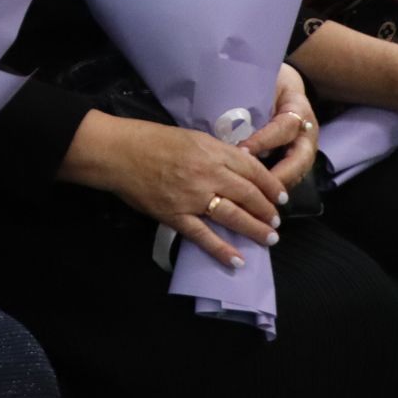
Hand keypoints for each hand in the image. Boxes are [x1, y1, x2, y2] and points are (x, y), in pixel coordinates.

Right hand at [84, 114, 287, 269]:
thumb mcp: (191, 136)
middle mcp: (208, 174)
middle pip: (249, 195)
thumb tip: (239, 167)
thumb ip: (216, 152)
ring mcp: (192, 197)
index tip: (280, 197)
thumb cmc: (149, 139)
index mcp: (212, 151)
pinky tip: (237, 261)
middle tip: (275, 221)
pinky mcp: (175, 215)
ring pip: (233, 217)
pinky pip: (203, 236)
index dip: (271, 186)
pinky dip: (222, 250)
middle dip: (267, 211)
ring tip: (268, 238)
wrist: (117, 152)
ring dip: (255, 230)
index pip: (253, 170)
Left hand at [240, 64, 317, 191]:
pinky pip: (290, 174)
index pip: (283, 128)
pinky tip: (257, 194)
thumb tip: (228, 118)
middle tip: (257, 189)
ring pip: (297, 172)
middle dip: (279, 176)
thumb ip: (253, 98)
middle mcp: (307, 133)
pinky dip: (275, 186)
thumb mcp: (265, 82)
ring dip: (277, 186)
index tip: (243, 151)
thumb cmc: (271, 82)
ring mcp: (305, 148)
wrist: (285, 82)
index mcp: (299, 111)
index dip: (264, 141)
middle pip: (300, 160)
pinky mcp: (298, 158)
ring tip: (256, 197)